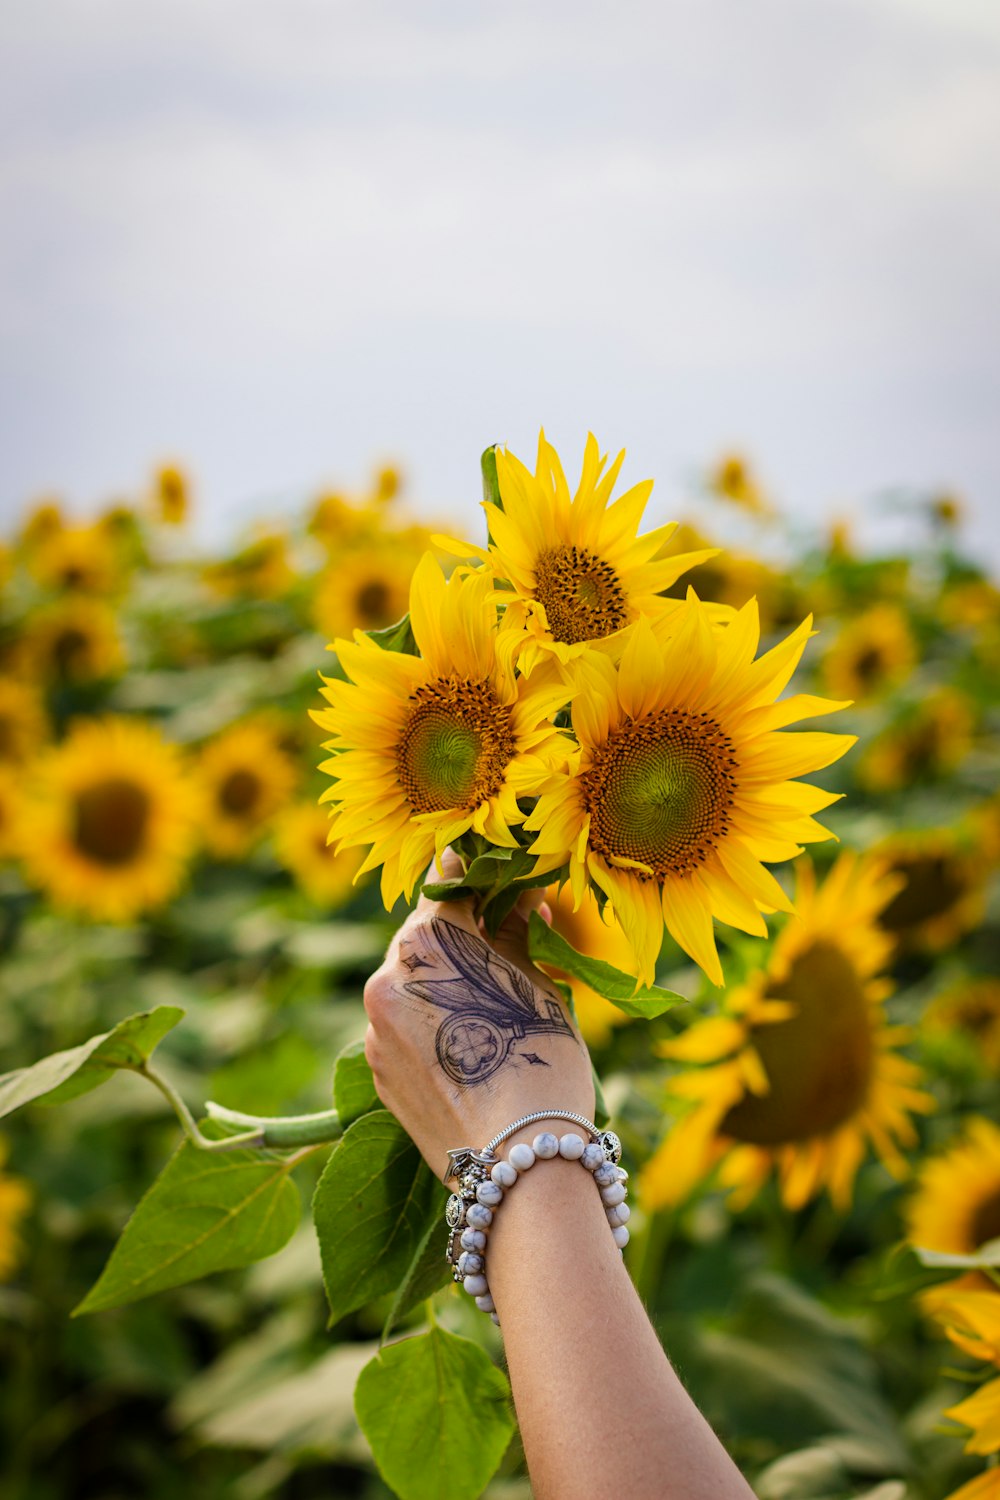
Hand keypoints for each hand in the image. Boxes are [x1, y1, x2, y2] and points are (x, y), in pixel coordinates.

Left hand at [363, 851, 594, 1176]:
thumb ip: (516, 936)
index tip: (489, 871)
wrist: (516, 1161)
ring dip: (439, 984)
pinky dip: (428, 1026)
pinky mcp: (376, 1075)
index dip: (473, 878)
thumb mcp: (536, 988)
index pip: (448, 887)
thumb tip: (520, 900)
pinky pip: (400, 1031)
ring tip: (487, 1004)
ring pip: (408, 987)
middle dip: (457, 937)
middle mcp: (388, 978)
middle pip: (422, 938)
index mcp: (427, 942)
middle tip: (499, 940)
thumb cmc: (539, 1061)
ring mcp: (375, 1031)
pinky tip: (467, 1044)